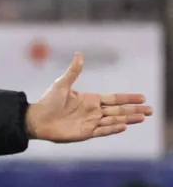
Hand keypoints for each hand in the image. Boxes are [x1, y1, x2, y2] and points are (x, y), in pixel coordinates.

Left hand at [25, 52, 152, 141]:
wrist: (36, 119)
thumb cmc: (48, 101)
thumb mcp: (61, 84)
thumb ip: (73, 71)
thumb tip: (79, 54)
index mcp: (90, 99)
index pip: (113, 98)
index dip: (128, 98)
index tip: (142, 97)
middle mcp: (93, 111)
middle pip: (118, 110)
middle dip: (134, 110)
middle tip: (150, 110)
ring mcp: (90, 122)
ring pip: (113, 120)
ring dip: (128, 119)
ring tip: (142, 117)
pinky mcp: (85, 133)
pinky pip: (102, 130)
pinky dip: (113, 128)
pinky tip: (124, 125)